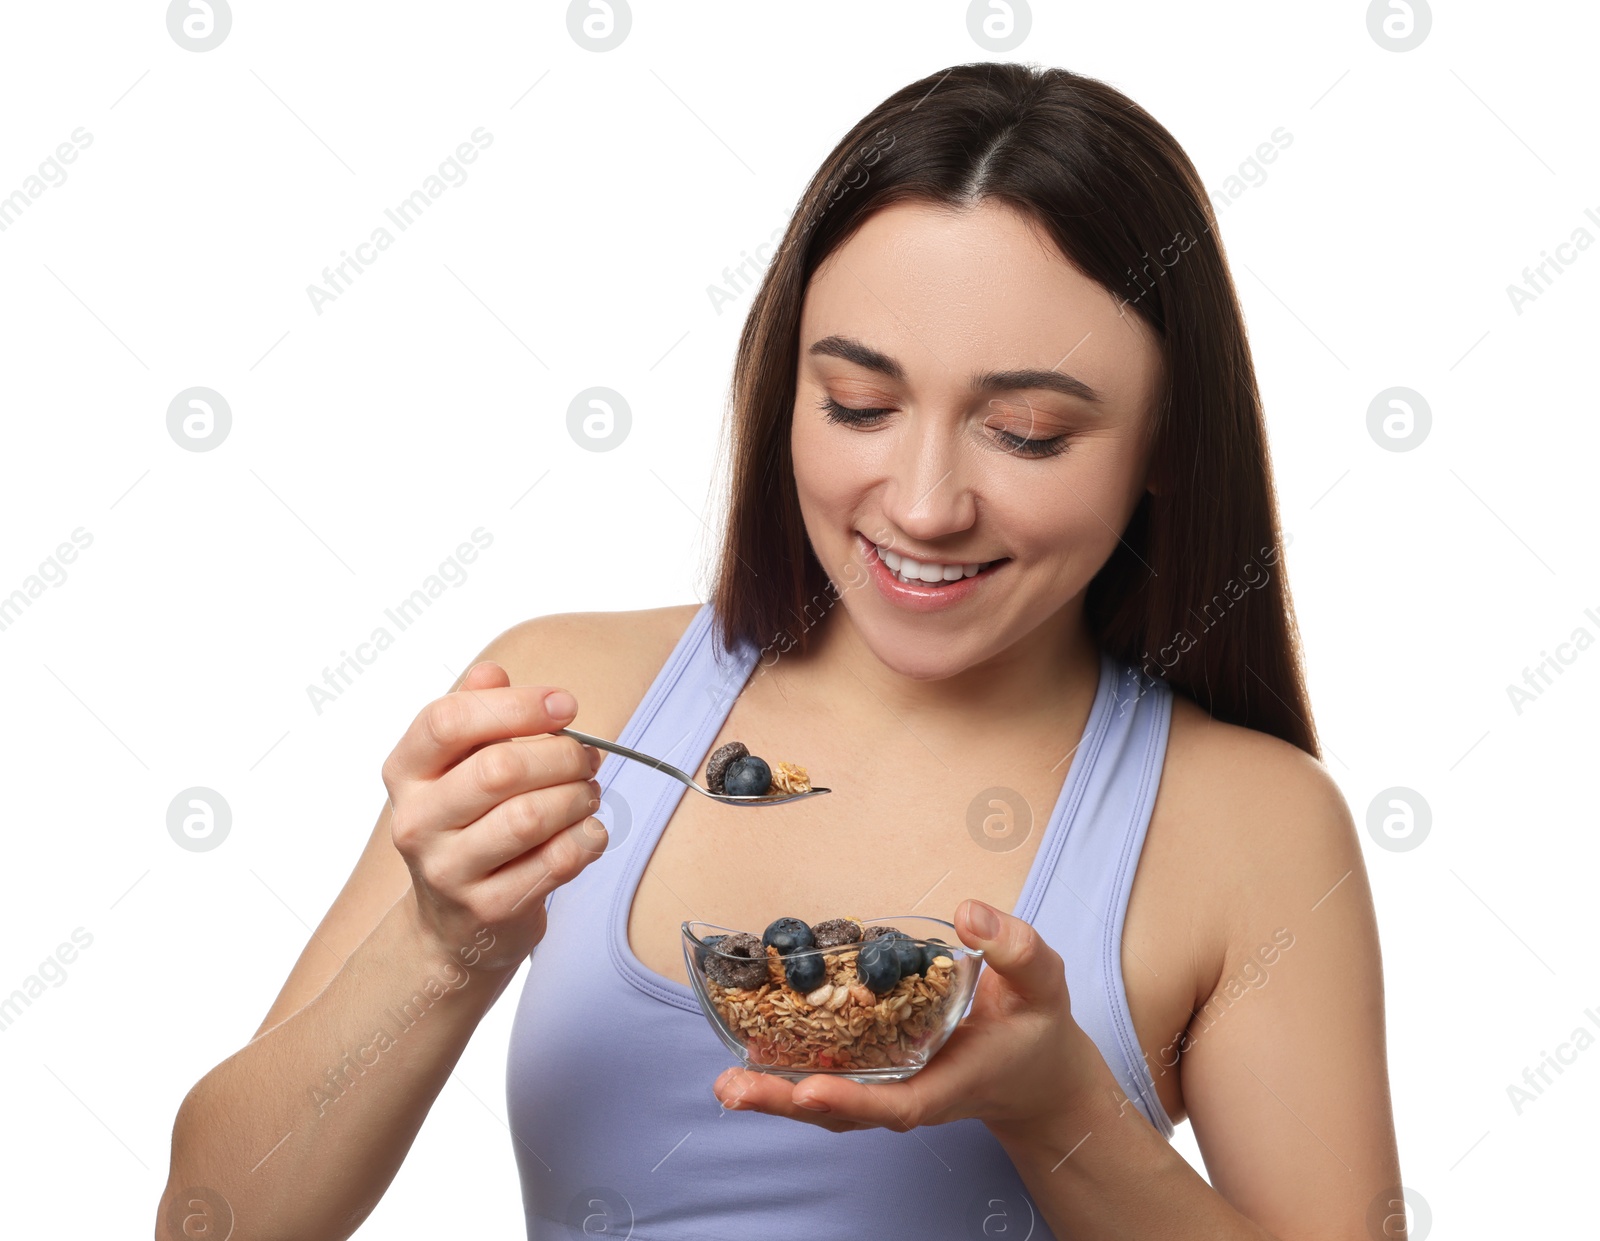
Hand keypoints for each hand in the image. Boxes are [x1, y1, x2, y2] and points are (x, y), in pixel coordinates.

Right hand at [383, 660, 608, 973]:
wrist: (455, 922)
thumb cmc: (468, 824)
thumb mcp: (459, 765)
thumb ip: (476, 713)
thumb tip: (493, 672)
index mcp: (406, 772)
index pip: (447, 721)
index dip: (516, 705)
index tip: (565, 705)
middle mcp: (416, 822)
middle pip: (499, 769)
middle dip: (561, 755)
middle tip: (587, 757)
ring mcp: (448, 871)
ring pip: (531, 817)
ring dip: (578, 797)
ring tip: (588, 793)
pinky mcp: (488, 909)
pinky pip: (556, 861)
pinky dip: (587, 838)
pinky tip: (588, 831)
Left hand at [711, 900, 1104, 1140]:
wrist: (1035, 1069)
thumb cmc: (1036, 1023)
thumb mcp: (1042, 980)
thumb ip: (1014, 947)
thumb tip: (968, 913)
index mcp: (951, 1081)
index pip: (898, 1103)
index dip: (853, 1101)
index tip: (810, 1090)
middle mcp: (912, 1092)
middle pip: (844, 1111)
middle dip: (787, 1104)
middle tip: (734, 1090)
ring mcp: (890, 1088)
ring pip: (828, 1103)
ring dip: (776, 1097)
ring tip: (726, 1084)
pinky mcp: (877, 1074)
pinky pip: (830, 1080)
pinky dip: (787, 1077)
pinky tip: (746, 1059)